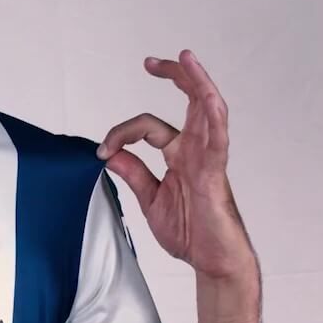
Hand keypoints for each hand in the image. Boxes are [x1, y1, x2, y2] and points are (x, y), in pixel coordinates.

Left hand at [97, 50, 254, 281]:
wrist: (213, 263)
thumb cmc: (191, 232)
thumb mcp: (151, 200)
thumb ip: (134, 174)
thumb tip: (110, 154)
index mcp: (181, 154)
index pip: (149, 127)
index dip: (122, 132)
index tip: (103, 150)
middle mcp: (197, 149)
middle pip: (191, 101)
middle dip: (176, 76)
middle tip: (151, 62)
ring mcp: (209, 159)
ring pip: (208, 111)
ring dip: (198, 82)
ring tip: (186, 59)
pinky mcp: (216, 174)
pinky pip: (218, 140)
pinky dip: (213, 116)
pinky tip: (207, 96)